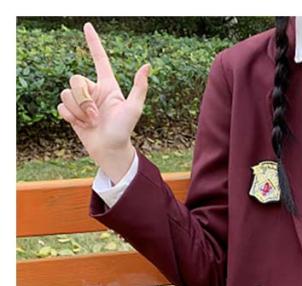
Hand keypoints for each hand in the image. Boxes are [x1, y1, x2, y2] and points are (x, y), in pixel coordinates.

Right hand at [57, 22, 150, 182]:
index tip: (88, 26)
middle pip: (75, 79)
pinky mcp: (72, 112)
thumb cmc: (124, 130)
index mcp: (108, 86)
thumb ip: (139, 87)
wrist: (111, 149)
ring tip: (91, 122)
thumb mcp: (134, 108)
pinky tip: (81, 125)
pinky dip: (71, 116)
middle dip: (83, 99)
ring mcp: (82, 102)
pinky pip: (61, 106)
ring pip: (67, 93)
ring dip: (79, 110)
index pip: (100, 60)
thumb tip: (147, 66)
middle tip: (96, 116)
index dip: (94, 43)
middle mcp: (93, 91)